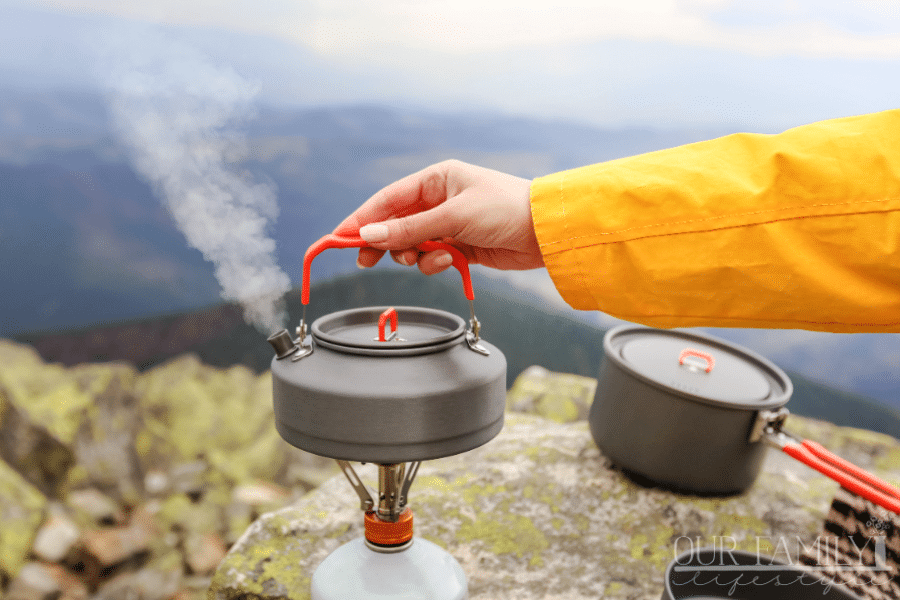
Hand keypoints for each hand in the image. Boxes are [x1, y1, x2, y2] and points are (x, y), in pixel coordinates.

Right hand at [334, 160, 543, 273]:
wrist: (546, 233)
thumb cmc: (506, 210)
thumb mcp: (454, 217)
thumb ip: (410, 230)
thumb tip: (369, 236)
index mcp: (437, 179)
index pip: (388, 199)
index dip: (362, 219)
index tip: (339, 237)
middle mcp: (440, 199)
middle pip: (395, 224)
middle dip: (383, 242)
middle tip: (367, 261)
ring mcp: (449, 224)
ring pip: (412, 245)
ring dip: (414, 256)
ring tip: (431, 258)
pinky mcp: (460, 247)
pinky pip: (431, 257)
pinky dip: (434, 263)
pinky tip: (447, 263)